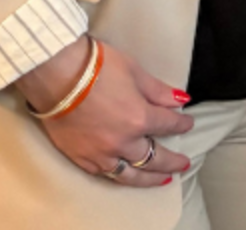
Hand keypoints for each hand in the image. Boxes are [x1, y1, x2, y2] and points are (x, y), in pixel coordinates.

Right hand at [13, 36, 192, 186]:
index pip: (168, 125)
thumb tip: (181, 100)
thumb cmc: (98, 66)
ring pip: (130, 174)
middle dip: (172, 160)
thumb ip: (158, 91)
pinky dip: (120, 175)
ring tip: (162, 179)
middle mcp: (123, 142)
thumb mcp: (135, 72)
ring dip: (149, 178)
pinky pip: (106, 174)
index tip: (187, 123)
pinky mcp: (81, 158)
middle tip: (183, 163)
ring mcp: (101, 154)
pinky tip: (127, 175)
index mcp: (139, 118)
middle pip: (154, 157)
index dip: (181, 124)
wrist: (58, 75)